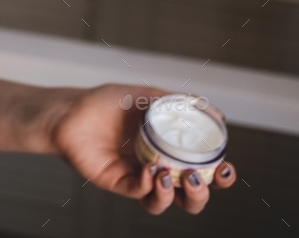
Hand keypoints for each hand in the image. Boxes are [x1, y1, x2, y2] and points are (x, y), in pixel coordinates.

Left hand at [50, 83, 235, 214]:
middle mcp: (157, 165)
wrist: (72, 110)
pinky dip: (148, 186)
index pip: (202, 167)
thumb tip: (216, 113)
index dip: (219, 174)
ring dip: (174, 194)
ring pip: (166, 201)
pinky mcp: (119, 183)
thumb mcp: (147, 97)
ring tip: (167, 175)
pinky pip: (139, 194)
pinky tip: (148, 171)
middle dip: (202, 194)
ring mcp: (138, 176)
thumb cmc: (107, 102)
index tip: (226, 167)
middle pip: (190, 194)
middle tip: (199, 178)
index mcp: (169, 147)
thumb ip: (178, 104)